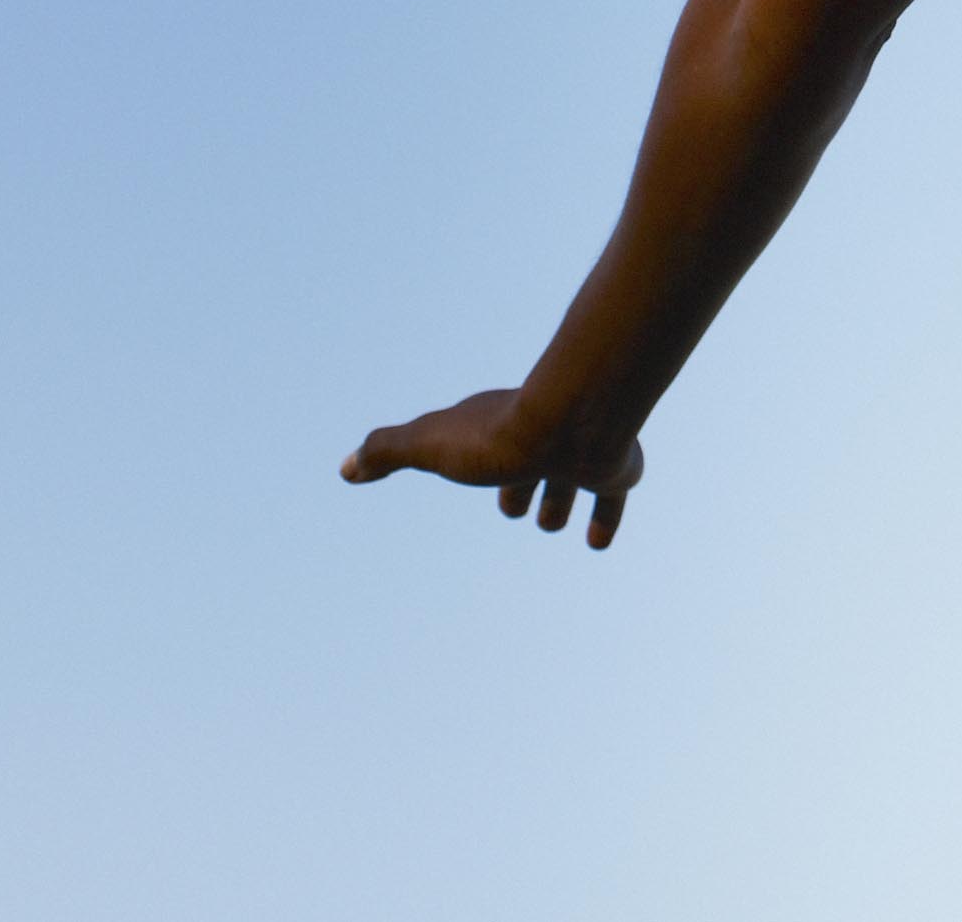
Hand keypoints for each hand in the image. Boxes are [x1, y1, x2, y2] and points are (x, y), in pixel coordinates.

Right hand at [341, 388, 647, 550]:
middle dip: (521, 482)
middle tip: (514, 509)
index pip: (484, 441)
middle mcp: (546, 431)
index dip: (471, 457)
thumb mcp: (429, 445)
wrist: (575, 421)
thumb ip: (387, 450)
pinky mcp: (616, 467)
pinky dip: (605, 517)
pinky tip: (595, 541)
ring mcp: (582, 448)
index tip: (464, 467)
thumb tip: (345, 467)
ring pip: (573, 475)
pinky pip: (615, 495)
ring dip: (561, 499)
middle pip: (532, 458)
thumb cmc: (498, 436)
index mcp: (501, 426)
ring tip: (552, 522)